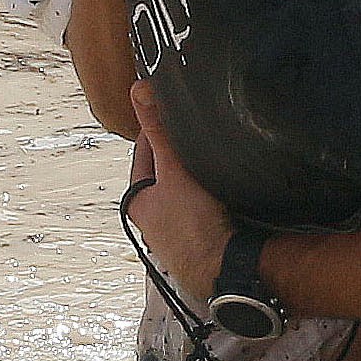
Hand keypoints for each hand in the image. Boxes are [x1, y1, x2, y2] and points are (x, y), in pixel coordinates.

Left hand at [125, 97, 230, 302]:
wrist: (224, 269)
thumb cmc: (194, 226)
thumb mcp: (174, 169)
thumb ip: (158, 131)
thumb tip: (139, 91)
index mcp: (136, 200)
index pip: (144, 150)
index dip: (158, 129)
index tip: (174, 112)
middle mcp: (150, 218)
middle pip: (165, 171)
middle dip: (179, 155)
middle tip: (197, 136)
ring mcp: (174, 231)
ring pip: (183, 190)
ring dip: (196, 178)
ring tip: (211, 163)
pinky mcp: (197, 239)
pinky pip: (200, 208)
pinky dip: (208, 198)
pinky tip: (222, 194)